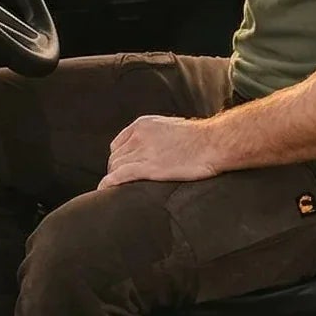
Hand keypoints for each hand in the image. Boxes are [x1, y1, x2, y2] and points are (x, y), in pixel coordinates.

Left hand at [99, 114, 222, 187]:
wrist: (212, 143)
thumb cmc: (199, 138)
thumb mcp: (170, 126)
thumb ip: (155, 135)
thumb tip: (153, 147)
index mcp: (142, 125)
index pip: (118, 144)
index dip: (119, 158)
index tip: (124, 169)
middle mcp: (138, 136)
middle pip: (115, 157)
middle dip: (116, 171)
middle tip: (122, 184)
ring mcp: (142, 152)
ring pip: (115, 167)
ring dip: (114, 179)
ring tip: (116, 191)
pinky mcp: (148, 168)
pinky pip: (120, 176)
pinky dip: (109, 183)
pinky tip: (103, 190)